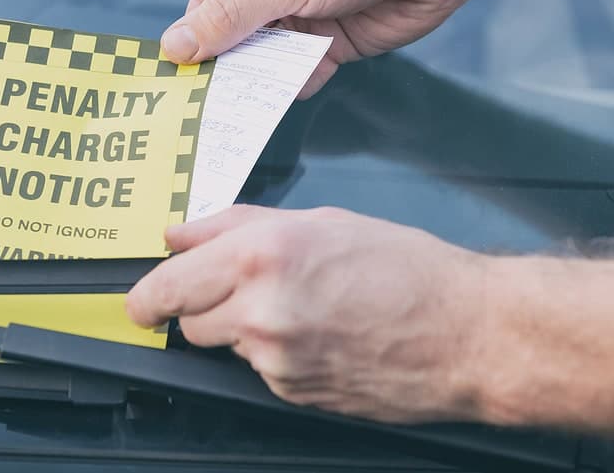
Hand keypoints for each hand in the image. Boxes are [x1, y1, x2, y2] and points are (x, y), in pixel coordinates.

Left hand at [126, 205, 492, 423]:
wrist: (467, 333)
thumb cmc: (406, 266)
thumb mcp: (320, 220)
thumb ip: (235, 224)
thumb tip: (179, 235)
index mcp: (262, 254)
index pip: (164, 287)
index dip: (147, 296)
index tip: (146, 299)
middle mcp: (260, 310)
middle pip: (187, 322)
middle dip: (204, 306)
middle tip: (247, 289)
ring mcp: (275, 360)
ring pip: (224, 347)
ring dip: (243, 330)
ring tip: (303, 308)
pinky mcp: (293, 394)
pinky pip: (261, 371)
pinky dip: (277, 355)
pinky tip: (321, 335)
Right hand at [160, 0, 478, 97]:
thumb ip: (231, 16)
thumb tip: (175, 46)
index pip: (206, 7)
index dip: (193, 42)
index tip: (182, 81)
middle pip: (233, 40)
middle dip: (228, 68)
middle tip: (211, 105)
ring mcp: (300, 18)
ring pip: (265, 61)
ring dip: (262, 80)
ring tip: (249, 105)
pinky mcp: (328, 45)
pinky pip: (300, 73)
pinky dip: (298, 83)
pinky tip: (300, 86)